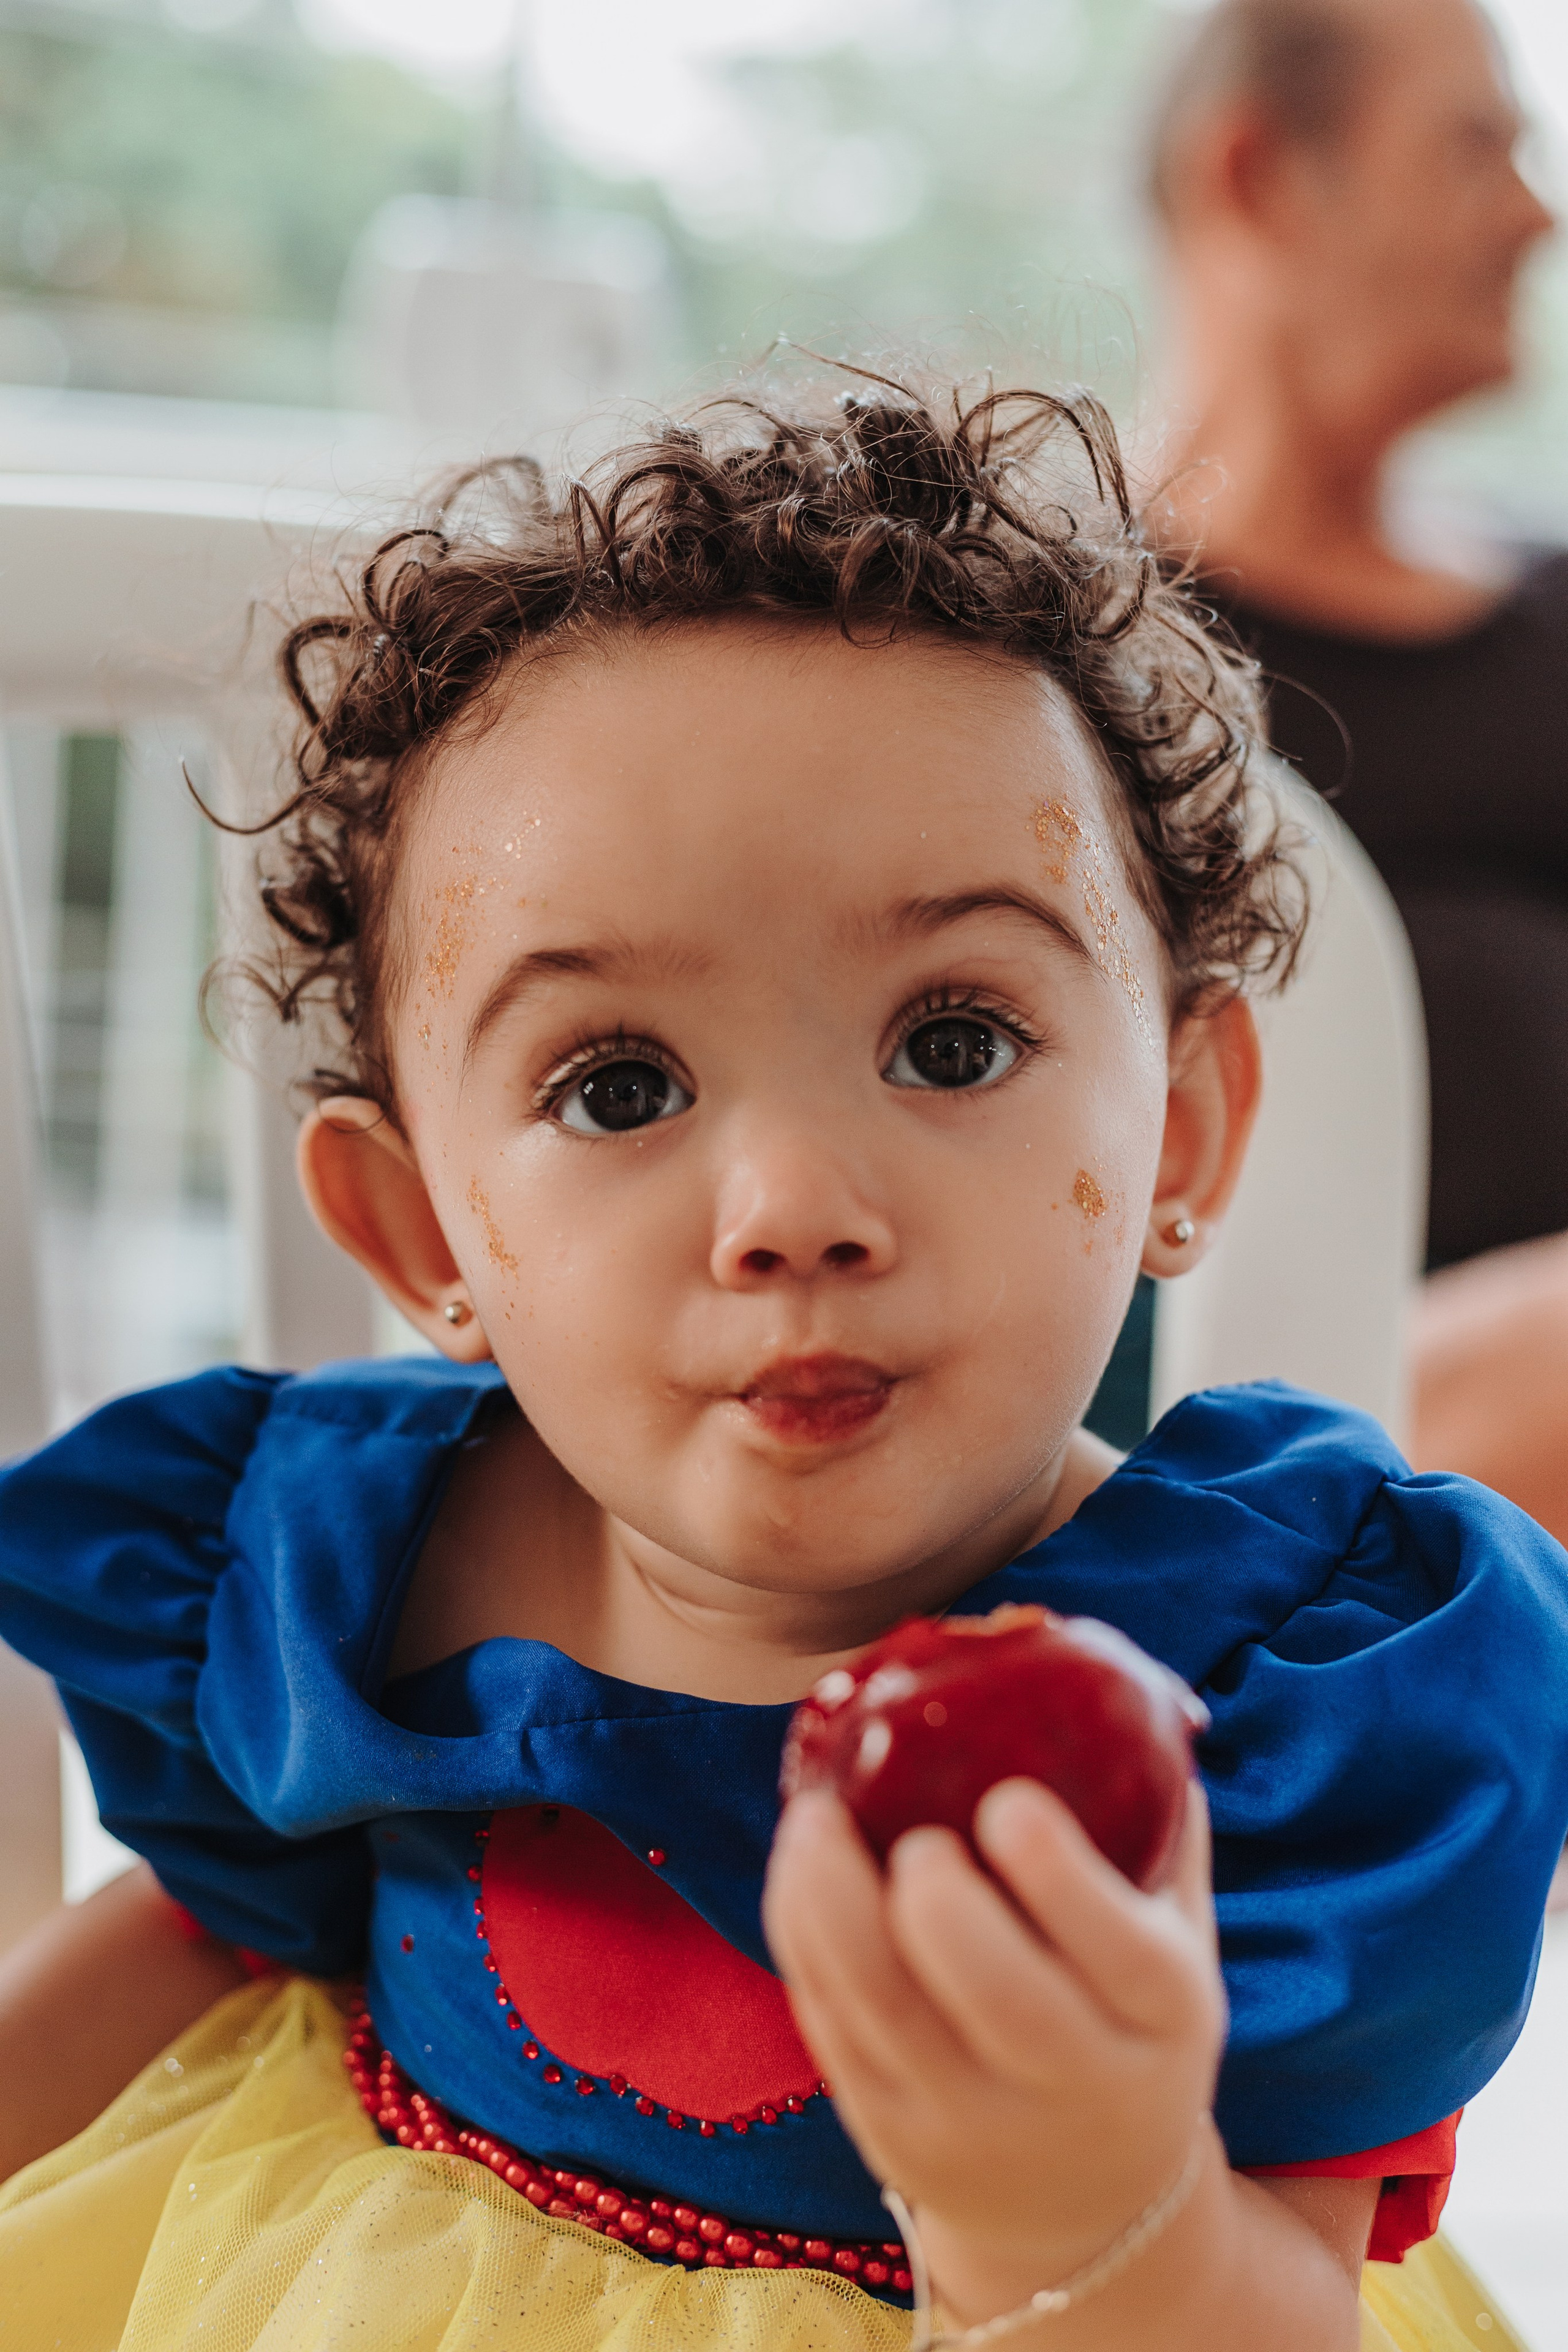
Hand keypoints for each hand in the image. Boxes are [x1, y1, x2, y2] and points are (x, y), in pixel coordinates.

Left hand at [763, 1775, 1224, 2325]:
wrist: (1087, 2199)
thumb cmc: (1127, 2018)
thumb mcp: (1174, 1935)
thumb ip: (1152, 1819)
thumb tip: (1100, 1675)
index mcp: (1161, 2019)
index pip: (1121, 1955)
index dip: (1063, 1879)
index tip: (1010, 1804)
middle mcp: (1071, 2083)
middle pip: (999, 1999)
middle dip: (942, 1906)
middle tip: (914, 1836)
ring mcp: (969, 2118)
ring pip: (882, 2011)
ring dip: (832, 1904)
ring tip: (814, 1816)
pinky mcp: (886, 2132)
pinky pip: (829, 2026)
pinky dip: (804, 1938)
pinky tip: (799, 1866)